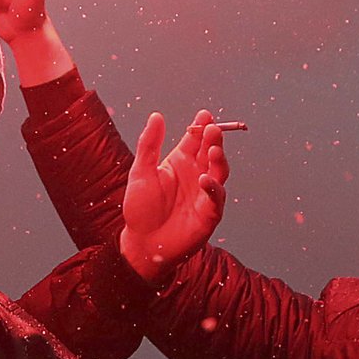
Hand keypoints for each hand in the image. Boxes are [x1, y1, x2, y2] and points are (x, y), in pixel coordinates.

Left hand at [118, 111, 230, 284]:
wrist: (142, 244)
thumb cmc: (140, 209)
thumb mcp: (140, 172)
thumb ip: (149, 144)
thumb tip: (156, 116)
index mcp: (180, 161)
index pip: (195, 139)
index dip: (201, 126)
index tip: (205, 114)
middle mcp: (196, 173)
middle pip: (210, 151)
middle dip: (214, 139)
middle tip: (213, 129)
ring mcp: (204, 193)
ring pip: (219, 171)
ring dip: (219, 159)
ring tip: (213, 149)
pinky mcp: (209, 213)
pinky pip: (216, 198)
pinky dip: (213, 188)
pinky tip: (204, 180)